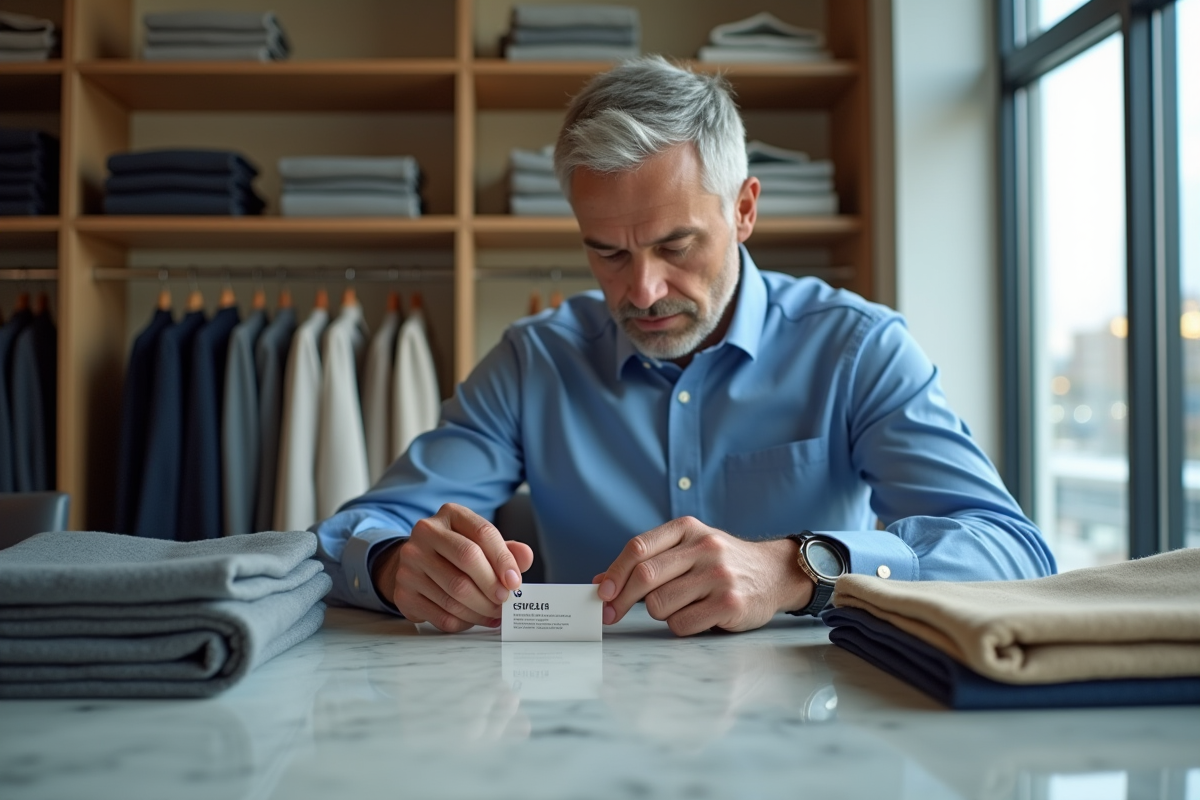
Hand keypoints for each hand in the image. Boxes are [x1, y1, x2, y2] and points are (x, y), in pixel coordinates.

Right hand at [372, 503, 533, 632]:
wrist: (414, 564)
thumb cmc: (454, 553)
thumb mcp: (480, 543)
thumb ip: (506, 549)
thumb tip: (525, 557)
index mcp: (450, 514)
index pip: (482, 533)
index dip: (503, 560)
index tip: (515, 582)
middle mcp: (425, 534)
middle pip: (467, 559)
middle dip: (492, 585)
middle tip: (505, 600)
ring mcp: (410, 563)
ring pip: (455, 592)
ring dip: (481, 608)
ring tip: (495, 613)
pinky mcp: (404, 593)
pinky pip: (441, 614)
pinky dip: (464, 621)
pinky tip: (475, 619)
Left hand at [593, 516, 812, 635]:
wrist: (775, 573)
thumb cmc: (722, 563)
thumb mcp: (688, 549)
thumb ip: (649, 560)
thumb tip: (602, 582)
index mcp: (687, 529)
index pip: (639, 548)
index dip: (615, 572)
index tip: (602, 593)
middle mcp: (704, 548)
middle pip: (645, 576)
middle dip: (622, 600)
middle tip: (611, 614)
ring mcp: (719, 576)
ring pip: (660, 605)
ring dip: (659, 613)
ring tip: (678, 606)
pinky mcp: (730, 604)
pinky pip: (682, 624)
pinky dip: (679, 626)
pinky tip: (696, 616)